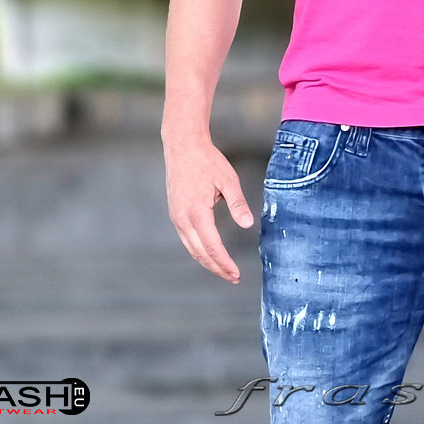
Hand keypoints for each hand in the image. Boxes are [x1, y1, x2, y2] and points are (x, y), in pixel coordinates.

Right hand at [162, 134, 254, 282]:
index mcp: (196, 211)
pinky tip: (211, 255)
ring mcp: (176, 217)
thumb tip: (247, 225)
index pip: (212, 246)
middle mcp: (183, 218)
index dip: (224, 263)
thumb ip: (238, 203)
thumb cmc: (207, 161)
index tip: (236, 274)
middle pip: (200, 253)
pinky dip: (200, 252)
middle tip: (234, 278)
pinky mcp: (175, 214)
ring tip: (225, 272)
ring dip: (208, 263)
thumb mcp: (228, 180)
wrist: (182, 145)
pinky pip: (188, 240)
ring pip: (192, 249)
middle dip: (217, 268)